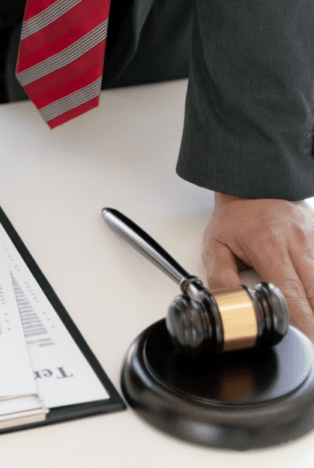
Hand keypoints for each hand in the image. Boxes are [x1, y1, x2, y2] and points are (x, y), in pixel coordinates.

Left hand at [203, 192, 313, 339]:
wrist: (253, 182)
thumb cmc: (235, 216)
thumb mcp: (216, 244)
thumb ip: (221, 276)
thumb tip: (228, 303)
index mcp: (270, 248)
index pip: (290, 292)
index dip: (303, 319)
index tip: (309, 338)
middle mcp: (297, 244)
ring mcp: (313, 240)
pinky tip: (313, 297)